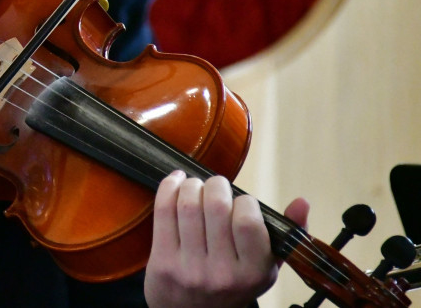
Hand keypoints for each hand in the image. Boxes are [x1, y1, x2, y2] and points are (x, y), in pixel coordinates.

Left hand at [144, 171, 309, 307]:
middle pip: (216, 206)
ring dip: (192, 185)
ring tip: (196, 186)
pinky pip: (163, 211)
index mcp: (253, 272)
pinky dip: (169, 187)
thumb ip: (286, 234)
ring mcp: (189, 268)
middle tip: (216, 186)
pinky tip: (175, 181)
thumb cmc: (233, 282)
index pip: (248, 221)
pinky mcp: (162, 262)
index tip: (241, 201)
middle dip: (216, 185)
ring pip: (188, 205)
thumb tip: (302, 201)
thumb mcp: (265, 267)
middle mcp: (222, 273)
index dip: (244, 201)